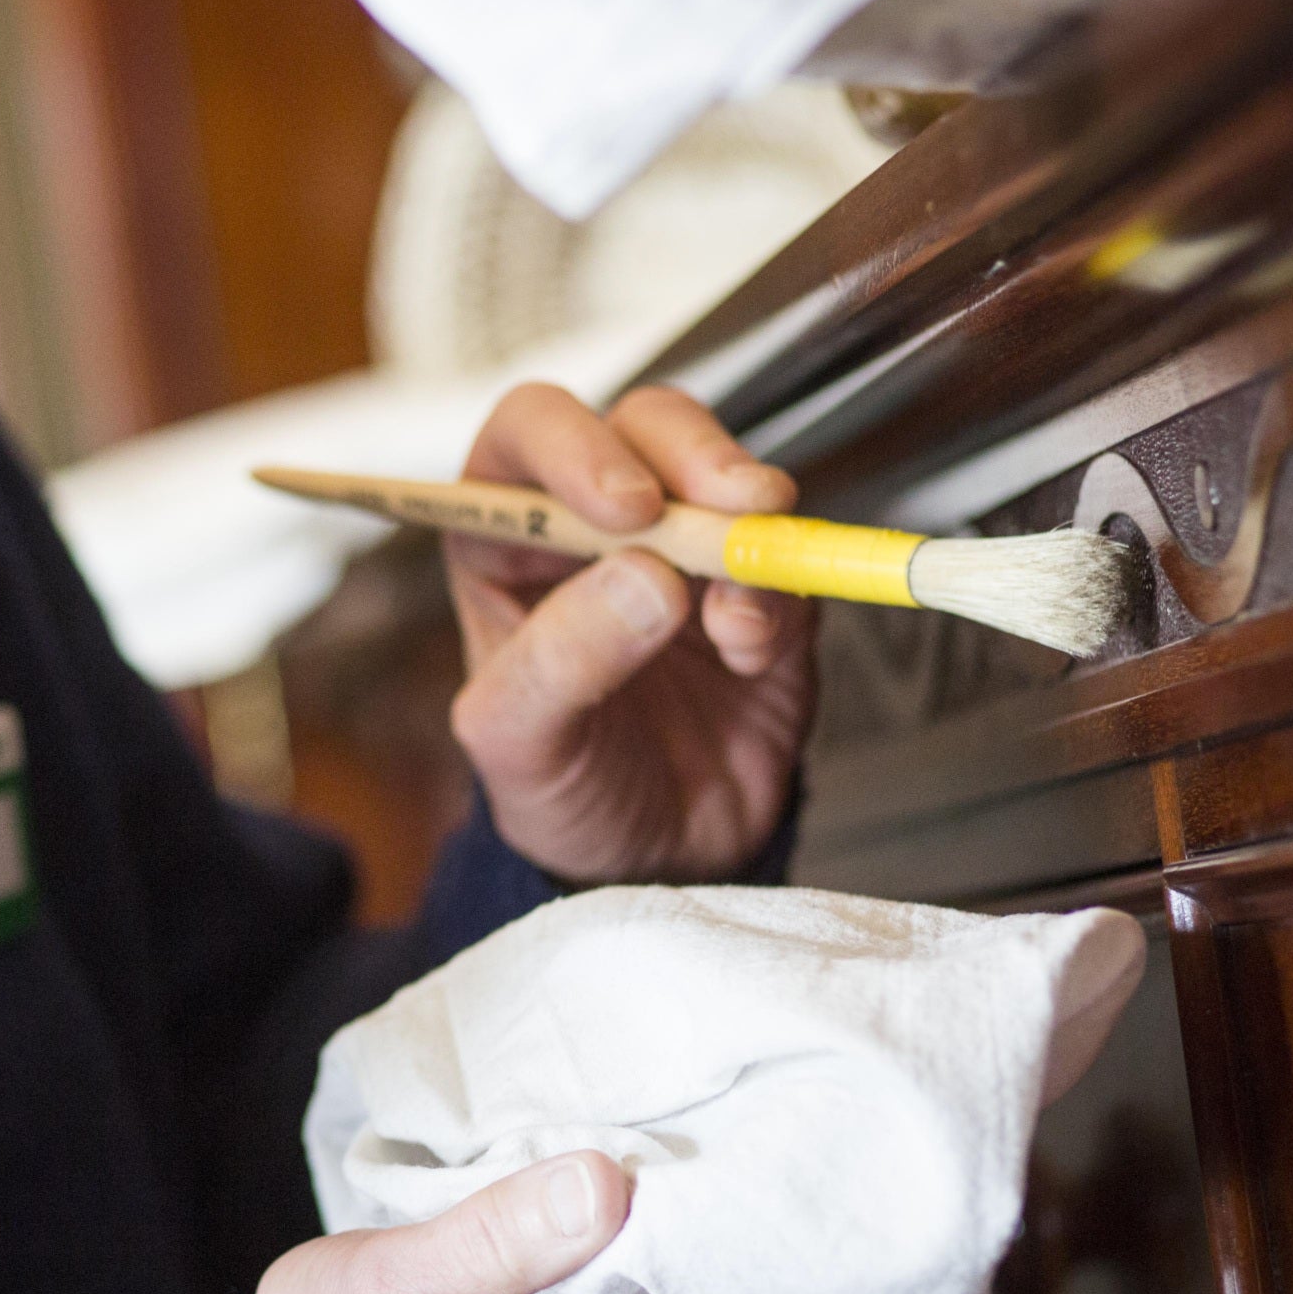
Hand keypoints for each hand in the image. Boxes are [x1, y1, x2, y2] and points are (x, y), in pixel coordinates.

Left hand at [444, 383, 816, 882]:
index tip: (625, 505)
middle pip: (641, 427)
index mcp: (505, 537)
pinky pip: (788, 560)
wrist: (650, 866)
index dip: (574, 443)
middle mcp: (595, 527)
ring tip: (740, 598)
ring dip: (745, 514)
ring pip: (724, 472)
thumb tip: (646, 578)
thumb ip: (561, 661)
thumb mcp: (517, 745)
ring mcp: (688, 552)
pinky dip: (782, 591)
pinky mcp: (766, 595)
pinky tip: (750, 648)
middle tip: (728, 503)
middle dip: (689, 451)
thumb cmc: (559, 790)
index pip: (527, 435)